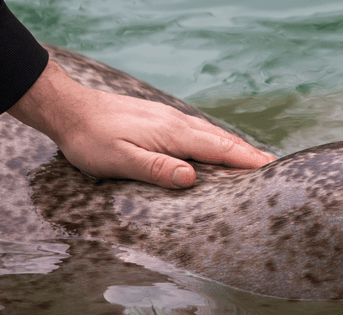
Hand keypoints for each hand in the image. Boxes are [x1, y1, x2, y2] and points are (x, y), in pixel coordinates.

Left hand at [8, 60, 274, 188]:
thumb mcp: (119, 159)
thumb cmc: (91, 139)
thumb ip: (156, 169)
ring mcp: (168, 119)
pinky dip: (215, 142)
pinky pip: (197, 132)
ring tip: (253, 160)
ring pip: (210, 134)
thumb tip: (191, 177)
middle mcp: (175, 123)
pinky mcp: (160, 121)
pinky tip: (215, 148)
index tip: (270, 167)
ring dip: (233, 147)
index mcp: (171, 134)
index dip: (245, 159)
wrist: (70, 109)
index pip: (217, 148)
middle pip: (220, 139)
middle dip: (247, 153)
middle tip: (273, 166)